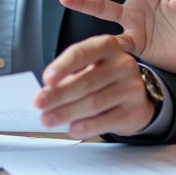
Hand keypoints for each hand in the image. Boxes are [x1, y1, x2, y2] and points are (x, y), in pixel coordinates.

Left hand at [34, 35, 154, 138]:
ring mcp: (131, 87)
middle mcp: (122, 64)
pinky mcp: (135, 110)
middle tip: (40, 103)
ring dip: (68, 112)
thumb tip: (44, 93)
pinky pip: (107, 120)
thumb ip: (68, 77)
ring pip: (95, 102)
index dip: (63, 66)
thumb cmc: (105, 79)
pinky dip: (87, 126)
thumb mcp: (89, 68)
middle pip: (86, 81)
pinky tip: (73, 129)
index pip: (81, 53)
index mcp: (107, 46)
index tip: (47, 79)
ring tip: (49, 119)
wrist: (135, 97)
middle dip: (59, 94)